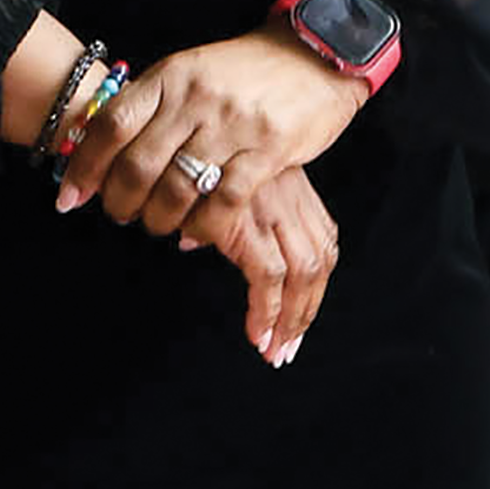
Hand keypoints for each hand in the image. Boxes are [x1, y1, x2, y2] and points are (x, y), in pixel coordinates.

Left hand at [57, 28, 363, 233]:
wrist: (317, 54)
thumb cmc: (249, 70)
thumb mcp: (193, 70)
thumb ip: (155, 103)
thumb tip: (108, 145)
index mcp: (171, 76)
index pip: (111, 125)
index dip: (83, 166)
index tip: (69, 197)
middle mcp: (196, 99)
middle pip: (138, 163)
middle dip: (119, 201)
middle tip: (119, 216)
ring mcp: (233, 125)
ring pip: (177, 187)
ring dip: (158, 218)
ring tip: (156, 226)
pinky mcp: (269, 150)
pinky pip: (225, 201)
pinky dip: (203, 226)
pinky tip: (194, 235)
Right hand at [179, 163, 340, 365]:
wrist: (166, 140)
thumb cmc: (180, 157)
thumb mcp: (208, 180)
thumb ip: (211, 211)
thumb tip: (192, 241)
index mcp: (289, 186)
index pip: (323, 240)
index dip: (315, 283)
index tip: (301, 315)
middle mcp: (289, 197)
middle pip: (321, 260)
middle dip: (308, 309)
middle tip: (288, 345)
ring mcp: (271, 210)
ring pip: (303, 273)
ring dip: (292, 319)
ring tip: (274, 348)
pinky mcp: (246, 224)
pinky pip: (269, 277)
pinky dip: (268, 311)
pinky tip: (257, 333)